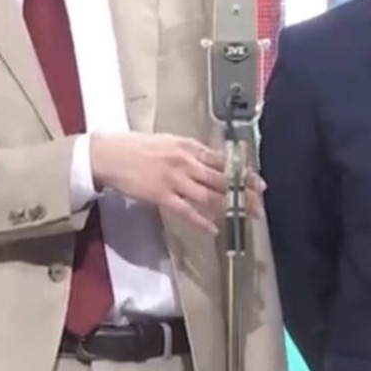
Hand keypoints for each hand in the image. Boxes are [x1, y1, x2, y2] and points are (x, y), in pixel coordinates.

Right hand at [90, 134, 264, 232]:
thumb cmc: (137, 147)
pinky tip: (215, 229)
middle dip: (244, 191)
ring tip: (246, 216)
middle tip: (261, 202)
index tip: (258, 182)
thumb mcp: (169, 142)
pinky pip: (186, 211)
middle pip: (222, 178)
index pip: (223, 161)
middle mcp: (186, 161)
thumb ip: (190, 152)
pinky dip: (202, 221)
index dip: (243, 173)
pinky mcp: (161, 195)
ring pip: (210, 195)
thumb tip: (211, 160)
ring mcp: (175, 179)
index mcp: (189, 146)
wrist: (109, 155)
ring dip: (230, 207)